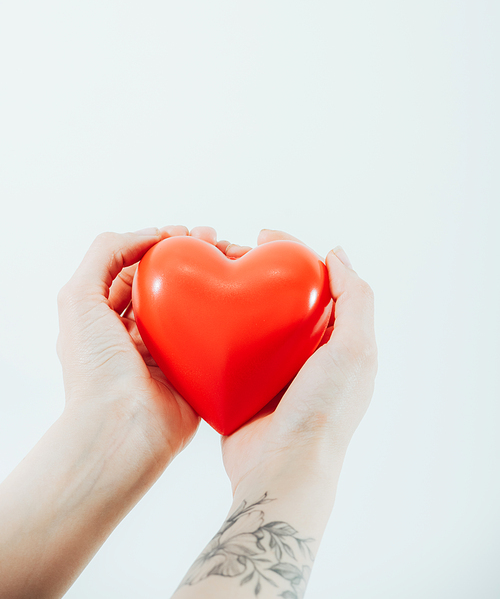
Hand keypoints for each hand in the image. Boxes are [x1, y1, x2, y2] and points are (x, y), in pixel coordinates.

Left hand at [56, 224, 218, 471]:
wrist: (123, 430)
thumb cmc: (95, 369)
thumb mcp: (78, 297)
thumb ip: (104, 254)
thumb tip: (149, 236)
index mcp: (106, 318)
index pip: (134, 270)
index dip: (156, 246)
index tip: (182, 234)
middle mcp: (136, 334)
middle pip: (167, 285)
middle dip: (189, 258)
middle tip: (213, 242)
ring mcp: (168, 354)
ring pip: (194, 306)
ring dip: (212, 280)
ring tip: (232, 258)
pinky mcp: (196, 372)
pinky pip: (216, 338)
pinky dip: (228, 314)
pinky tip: (239, 294)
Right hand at [220, 229, 377, 495]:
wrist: (282, 470)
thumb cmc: (324, 410)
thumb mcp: (355, 350)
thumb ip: (356, 299)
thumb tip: (336, 253)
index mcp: (332, 340)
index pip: (312, 281)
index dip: (290, 253)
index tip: (265, 237)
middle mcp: (300, 350)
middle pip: (275, 293)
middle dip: (252, 266)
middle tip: (226, 249)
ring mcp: (266, 367)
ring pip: (246, 315)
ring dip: (227, 289)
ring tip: (207, 268)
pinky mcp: (237, 383)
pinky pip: (223, 344)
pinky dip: (210, 322)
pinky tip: (194, 305)